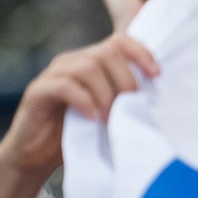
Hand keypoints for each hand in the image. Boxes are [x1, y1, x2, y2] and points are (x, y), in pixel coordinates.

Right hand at [0, 35, 159, 179]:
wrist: (37, 156)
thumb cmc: (80, 132)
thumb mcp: (110, 111)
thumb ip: (127, 97)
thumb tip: (161, 96)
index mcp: (92, 61)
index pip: (120, 41)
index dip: (141, 53)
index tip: (157, 75)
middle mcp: (72, 62)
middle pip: (107, 52)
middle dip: (126, 79)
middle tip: (129, 105)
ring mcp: (53, 74)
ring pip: (88, 67)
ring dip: (106, 93)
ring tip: (110, 118)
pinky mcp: (37, 91)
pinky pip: (64, 85)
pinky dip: (84, 101)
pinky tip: (93, 118)